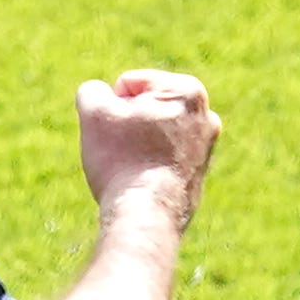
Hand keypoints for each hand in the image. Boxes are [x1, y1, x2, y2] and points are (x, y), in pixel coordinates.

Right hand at [76, 69, 221, 231]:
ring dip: (133, 143)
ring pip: (148, 132)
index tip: (118, 132)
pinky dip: (145, 162)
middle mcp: (206, 115)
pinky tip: (142, 180)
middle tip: (122, 149)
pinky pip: (158, 155)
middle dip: (124, 123)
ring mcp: (206, 145)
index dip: (111, 107)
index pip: (126, 84)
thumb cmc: (123, 160)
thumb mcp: (94, 112)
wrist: (147, 215)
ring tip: (132, 165)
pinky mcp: (198, 171)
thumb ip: (93, 90)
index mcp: (187, 90)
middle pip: (141, 106)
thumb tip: (103, 98)